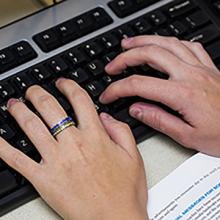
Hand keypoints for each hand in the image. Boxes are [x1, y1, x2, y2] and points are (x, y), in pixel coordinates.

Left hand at [1, 79, 146, 219]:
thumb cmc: (125, 192)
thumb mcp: (133, 156)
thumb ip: (120, 130)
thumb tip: (105, 116)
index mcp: (95, 136)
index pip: (79, 100)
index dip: (69, 86)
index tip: (63, 83)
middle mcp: (73, 144)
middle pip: (50, 108)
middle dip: (38, 94)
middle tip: (33, 90)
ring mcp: (56, 161)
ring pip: (31, 127)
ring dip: (20, 111)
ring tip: (14, 104)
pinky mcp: (43, 179)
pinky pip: (18, 160)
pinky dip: (3, 147)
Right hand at [100, 35, 219, 156]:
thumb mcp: (187, 136)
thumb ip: (158, 120)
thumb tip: (136, 109)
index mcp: (183, 94)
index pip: (139, 85)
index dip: (118, 88)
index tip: (108, 94)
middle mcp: (191, 75)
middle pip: (151, 55)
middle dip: (126, 57)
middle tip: (113, 65)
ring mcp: (200, 67)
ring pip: (167, 43)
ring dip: (144, 41)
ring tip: (129, 44)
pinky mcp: (208, 66)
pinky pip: (188, 45)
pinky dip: (170, 42)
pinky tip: (161, 44)